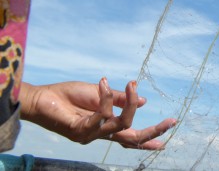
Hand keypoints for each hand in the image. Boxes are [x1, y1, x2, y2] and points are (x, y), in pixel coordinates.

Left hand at [20, 78, 176, 149]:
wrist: (40, 98)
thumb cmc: (66, 96)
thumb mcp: (98, 94)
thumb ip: (119, 99)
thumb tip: (144, 101)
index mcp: (104, 126)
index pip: (129, 136)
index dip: (147, 140)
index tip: (164, 143)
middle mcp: (99, 134)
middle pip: (131, 139)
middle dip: (152, 132)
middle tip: (171, 121)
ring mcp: (90, 134)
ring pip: (121, 123)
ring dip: (130, 101)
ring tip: (130, 82)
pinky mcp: (80, 130)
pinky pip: (102, 115)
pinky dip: (106, 97)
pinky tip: (101, 83)